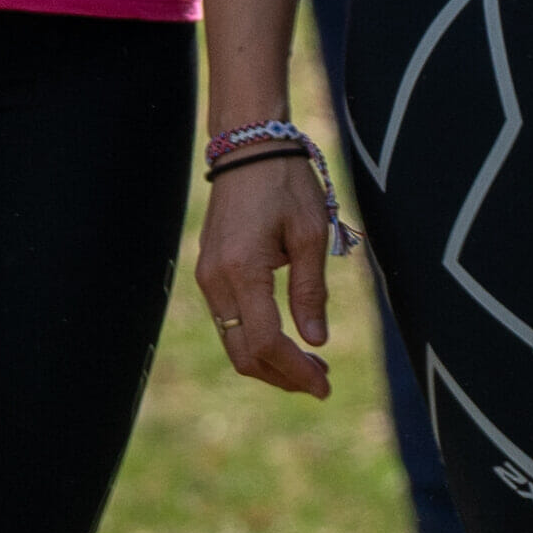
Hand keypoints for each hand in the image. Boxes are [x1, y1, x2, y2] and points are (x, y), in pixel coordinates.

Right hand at [193, 143, 334, 397]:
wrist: (248, 147)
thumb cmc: (285, 183)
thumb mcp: (310, 234)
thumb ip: (310, 291)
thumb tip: (315, 342)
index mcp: (242, 271)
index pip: (265, 343)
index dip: (295, 372)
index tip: (324, 385)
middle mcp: (216, 281)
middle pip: (243, 354)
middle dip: (282, 376)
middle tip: (322, 381)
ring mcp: (207, 278)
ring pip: (233, 342)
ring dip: (270, 361)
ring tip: (311, 364)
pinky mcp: (209, 272)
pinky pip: (229, 322)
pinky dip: (256, 340)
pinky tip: (286, 339)